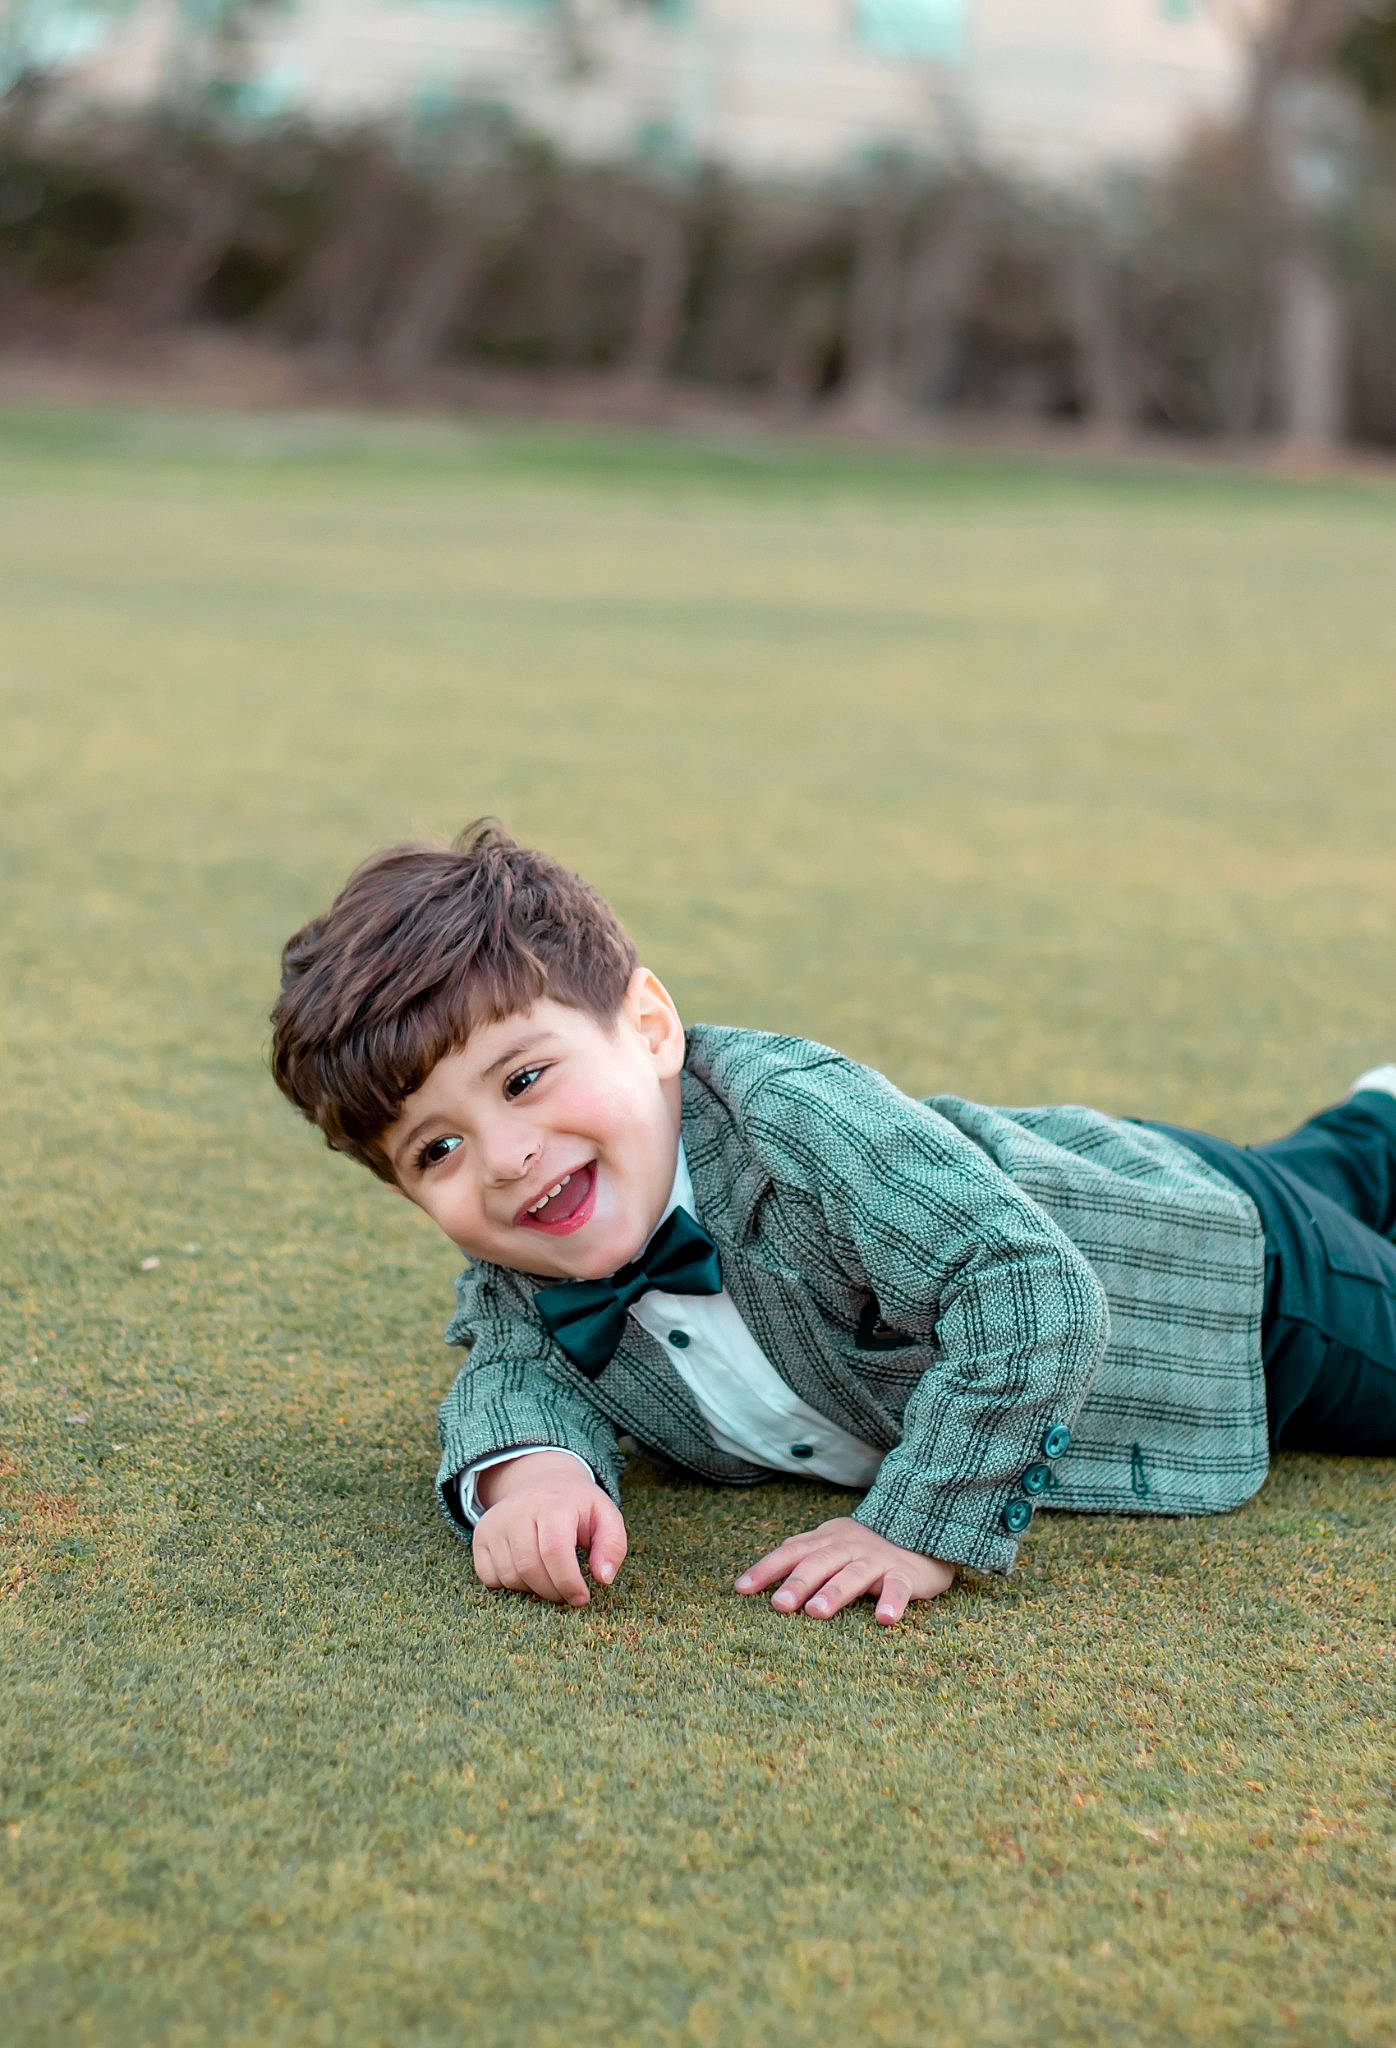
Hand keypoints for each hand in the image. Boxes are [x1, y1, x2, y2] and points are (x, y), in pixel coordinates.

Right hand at [472, 1451, 626, 1608]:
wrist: (542, 1482)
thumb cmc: (577, 1507)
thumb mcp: (605, 1516)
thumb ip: (613, 1546)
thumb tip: (604, 1578)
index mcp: (554, 1503)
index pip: (554, 1550)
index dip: (568, 1582)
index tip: (582, 1598)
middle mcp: (518, 1510)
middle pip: (530, 1568)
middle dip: (553, 1592)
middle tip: (567, 1595)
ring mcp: (495, 1523)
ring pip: (510, 1576)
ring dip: (533, 1590)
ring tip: (550, 1580)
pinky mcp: (480, 1536)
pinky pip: (489, 1578)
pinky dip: (509, 1585)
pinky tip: (527, 1573)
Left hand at [734, 1515, 954, 1625]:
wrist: (920, 1534)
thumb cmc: (864, 1549)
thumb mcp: (831, 1545)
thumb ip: (801, 1557)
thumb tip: (758, 1578)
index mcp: (826, 1540)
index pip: (791, 1552)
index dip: (766, 1569)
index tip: (741, 1590)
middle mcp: (848, 1547)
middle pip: (819, 1563)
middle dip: (798, 1583)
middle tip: (779, 1605)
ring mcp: (877, 1560)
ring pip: (853, 1575)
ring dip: (834, 1592)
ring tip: (816, 1612)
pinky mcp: (905, 1574)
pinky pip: (899, 1588)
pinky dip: (893, 1602)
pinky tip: (884, 1618)